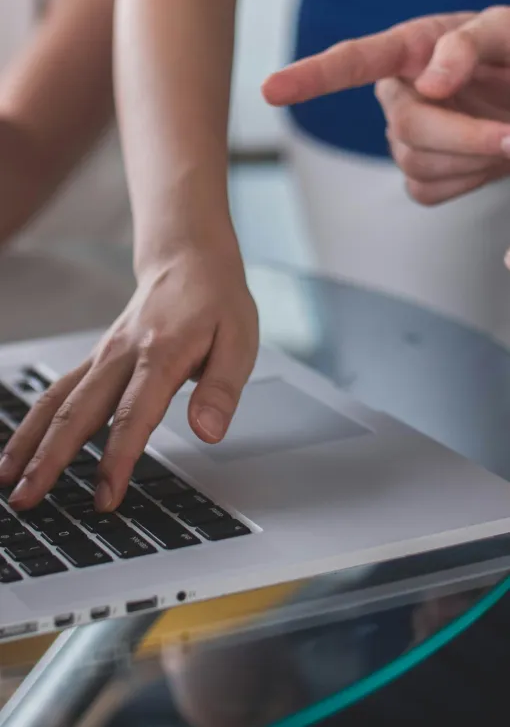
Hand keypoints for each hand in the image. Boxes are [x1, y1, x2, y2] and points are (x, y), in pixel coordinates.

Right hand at [0, 242, 257, 511]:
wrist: (188, 258)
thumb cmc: (216, 301)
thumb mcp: (240, 340)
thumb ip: (222, 389)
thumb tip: (208, 432)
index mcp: (162, 353)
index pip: (133, 415)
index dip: (118, 458)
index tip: (105, 496)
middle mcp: (122, 355)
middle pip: (78, 411)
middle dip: (50, 459)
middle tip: (28, 499)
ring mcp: (103, 356)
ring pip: (56, 401)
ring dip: (29, 442)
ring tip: (6, 481)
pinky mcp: (96, 359)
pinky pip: (57, 391)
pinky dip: (34, 421)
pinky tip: (20, 448)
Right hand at [263, 7, 509, 205]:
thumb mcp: (506, 30)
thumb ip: (467, 42)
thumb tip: (426, 84)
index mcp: (408, 48)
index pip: (351, 62)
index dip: (310, 77)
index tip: (270, 90)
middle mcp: (398, 93)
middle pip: (406, 128)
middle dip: (463, 136)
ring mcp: (405, 138)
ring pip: (417, 166)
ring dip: (472, 159)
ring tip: (507, 135)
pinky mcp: (420, 175)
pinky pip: (426, 192)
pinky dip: (466, 182)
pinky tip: (486, 159)